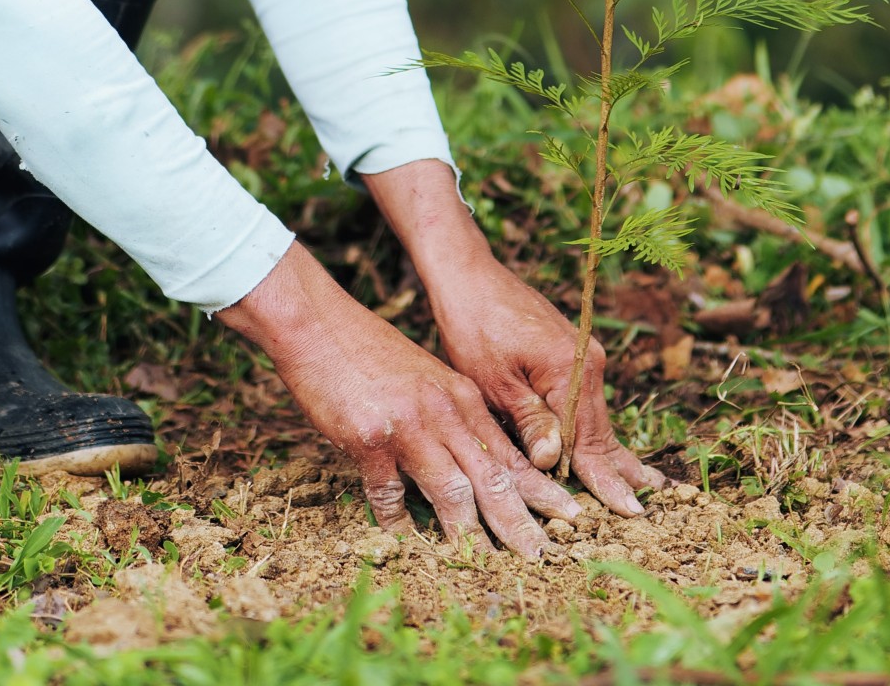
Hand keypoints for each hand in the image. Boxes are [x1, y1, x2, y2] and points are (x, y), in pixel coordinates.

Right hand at [218, 240, 579, 556]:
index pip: (511, 452)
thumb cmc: (368, 349)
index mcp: (461, 395)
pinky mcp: (369, 439)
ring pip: (451, 492)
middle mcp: (443, 412)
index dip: (541, 490)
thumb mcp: (425, 376)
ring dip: (470, 536)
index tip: (571, 518)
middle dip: (520, 522)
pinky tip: (404, 544)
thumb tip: (476, 463)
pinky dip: (397, 524)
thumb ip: (452, 415)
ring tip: (487, 567)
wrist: (318, 322)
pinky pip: (389, 496)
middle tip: (543, 557)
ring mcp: (407, 426)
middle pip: (492, 477)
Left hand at [368, 160, 664, 515]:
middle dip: (617, 473)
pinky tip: (605, 450)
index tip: (628, 515)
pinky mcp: (568, 352)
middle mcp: (588, 362)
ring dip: (606, 453)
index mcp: (572, 370)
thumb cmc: (471, 324)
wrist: (465, 273)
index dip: (604, 481)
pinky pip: (581, 400)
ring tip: (642, 489)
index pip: (589, 441)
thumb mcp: (493, 380)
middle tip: (644, 514)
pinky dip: (588, 428)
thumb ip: (529, 420)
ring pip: (592, 416)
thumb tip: (553, 462)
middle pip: (599, 430)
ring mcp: (582, 355)